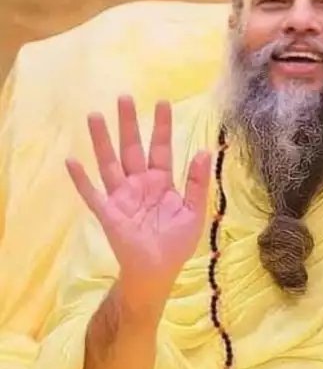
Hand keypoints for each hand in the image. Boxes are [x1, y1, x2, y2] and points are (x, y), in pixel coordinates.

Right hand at [66, 96, 211, 300]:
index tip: (162, 102)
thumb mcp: (194, 211)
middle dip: (129, 123)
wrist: (158, 272)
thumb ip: (198, 183)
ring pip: (110, 162)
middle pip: (132, 148)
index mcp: (162, 182)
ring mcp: (121, 196)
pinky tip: (72, 161)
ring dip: (102, 141)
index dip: (162, 126)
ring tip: (95, 116)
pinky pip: (92, 193)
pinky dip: (81, 179)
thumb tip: (204, 151)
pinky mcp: (108, 213)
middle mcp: (139, 184)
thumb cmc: (176, 243)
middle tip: (125, 97)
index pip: (161, 148)